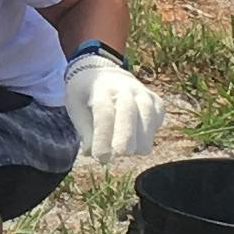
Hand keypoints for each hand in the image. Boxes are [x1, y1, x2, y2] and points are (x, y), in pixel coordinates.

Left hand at [62, 48, 163, 167]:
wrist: (105, 75)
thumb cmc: (87, 97)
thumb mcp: (76, 108)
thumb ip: (85, 132)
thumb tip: (94, 155)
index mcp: (100, 88)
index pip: (104, 112)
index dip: (103, 136)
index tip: (100, 157)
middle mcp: (125, 87)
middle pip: (129, 110)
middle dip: (126, 135)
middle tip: (121, 154)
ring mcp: (143, 93)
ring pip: (148, 117)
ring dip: (140, 139)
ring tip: (128, 153)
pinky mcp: (156, 101)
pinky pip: (157, 121)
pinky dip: (149, 135)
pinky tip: (137, 141)